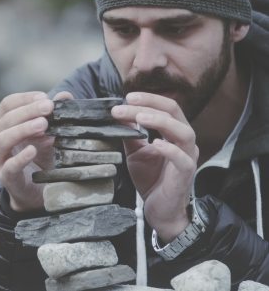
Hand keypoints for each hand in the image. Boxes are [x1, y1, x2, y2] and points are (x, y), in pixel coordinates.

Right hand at [0, 91, 73, 211]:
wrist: (38, 190)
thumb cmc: (41, 158)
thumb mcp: (50, 134)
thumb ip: (55, 115)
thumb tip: (65, 95)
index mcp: (2, 126)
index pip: (6, 105)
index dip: (25, 99)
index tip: (45, 98)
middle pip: (5, 119)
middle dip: (27, 111)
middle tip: (48, 107)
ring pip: (1, 139)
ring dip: (22, 129)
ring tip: (43, 125)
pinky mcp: (6, 178)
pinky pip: (8, 166)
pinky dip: (20, 157)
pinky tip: (33, 150)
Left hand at [111, 92, 198, 241]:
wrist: (159, 209)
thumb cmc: (151, 178)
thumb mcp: (135, 152)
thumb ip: (129, 134)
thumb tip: (117, 114)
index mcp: (173, 132)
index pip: (166, 107)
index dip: (148, 99)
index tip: (126, 97)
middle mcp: (184, 141)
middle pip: (174, 112)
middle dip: (150, 103)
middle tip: (127, 101)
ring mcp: (188, 156)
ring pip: (183, 131)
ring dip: (160, 121)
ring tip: (140, 117)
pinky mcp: (186, 174)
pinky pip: (182, 158)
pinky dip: (169, 149)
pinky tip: (155, 143)